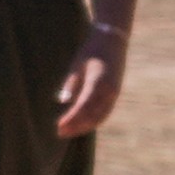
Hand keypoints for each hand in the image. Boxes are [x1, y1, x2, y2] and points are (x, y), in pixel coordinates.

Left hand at [52, 25, 128, 139]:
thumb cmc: (91, 51)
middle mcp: (109, 90)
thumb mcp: (76, 65)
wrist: (112, 41)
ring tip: (69, 131)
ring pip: (101, 116)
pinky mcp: (115, 93)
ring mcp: (114, 93)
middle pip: (93, 115)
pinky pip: (106, 111)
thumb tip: (62, 101)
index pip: (83, 106)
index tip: (59, 126)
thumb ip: (71, 83)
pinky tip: (83, 125)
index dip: (72, 118)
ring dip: (85, 126)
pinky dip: (95, 120)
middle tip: (60, 133)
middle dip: (77, 125)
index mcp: (98, 82)